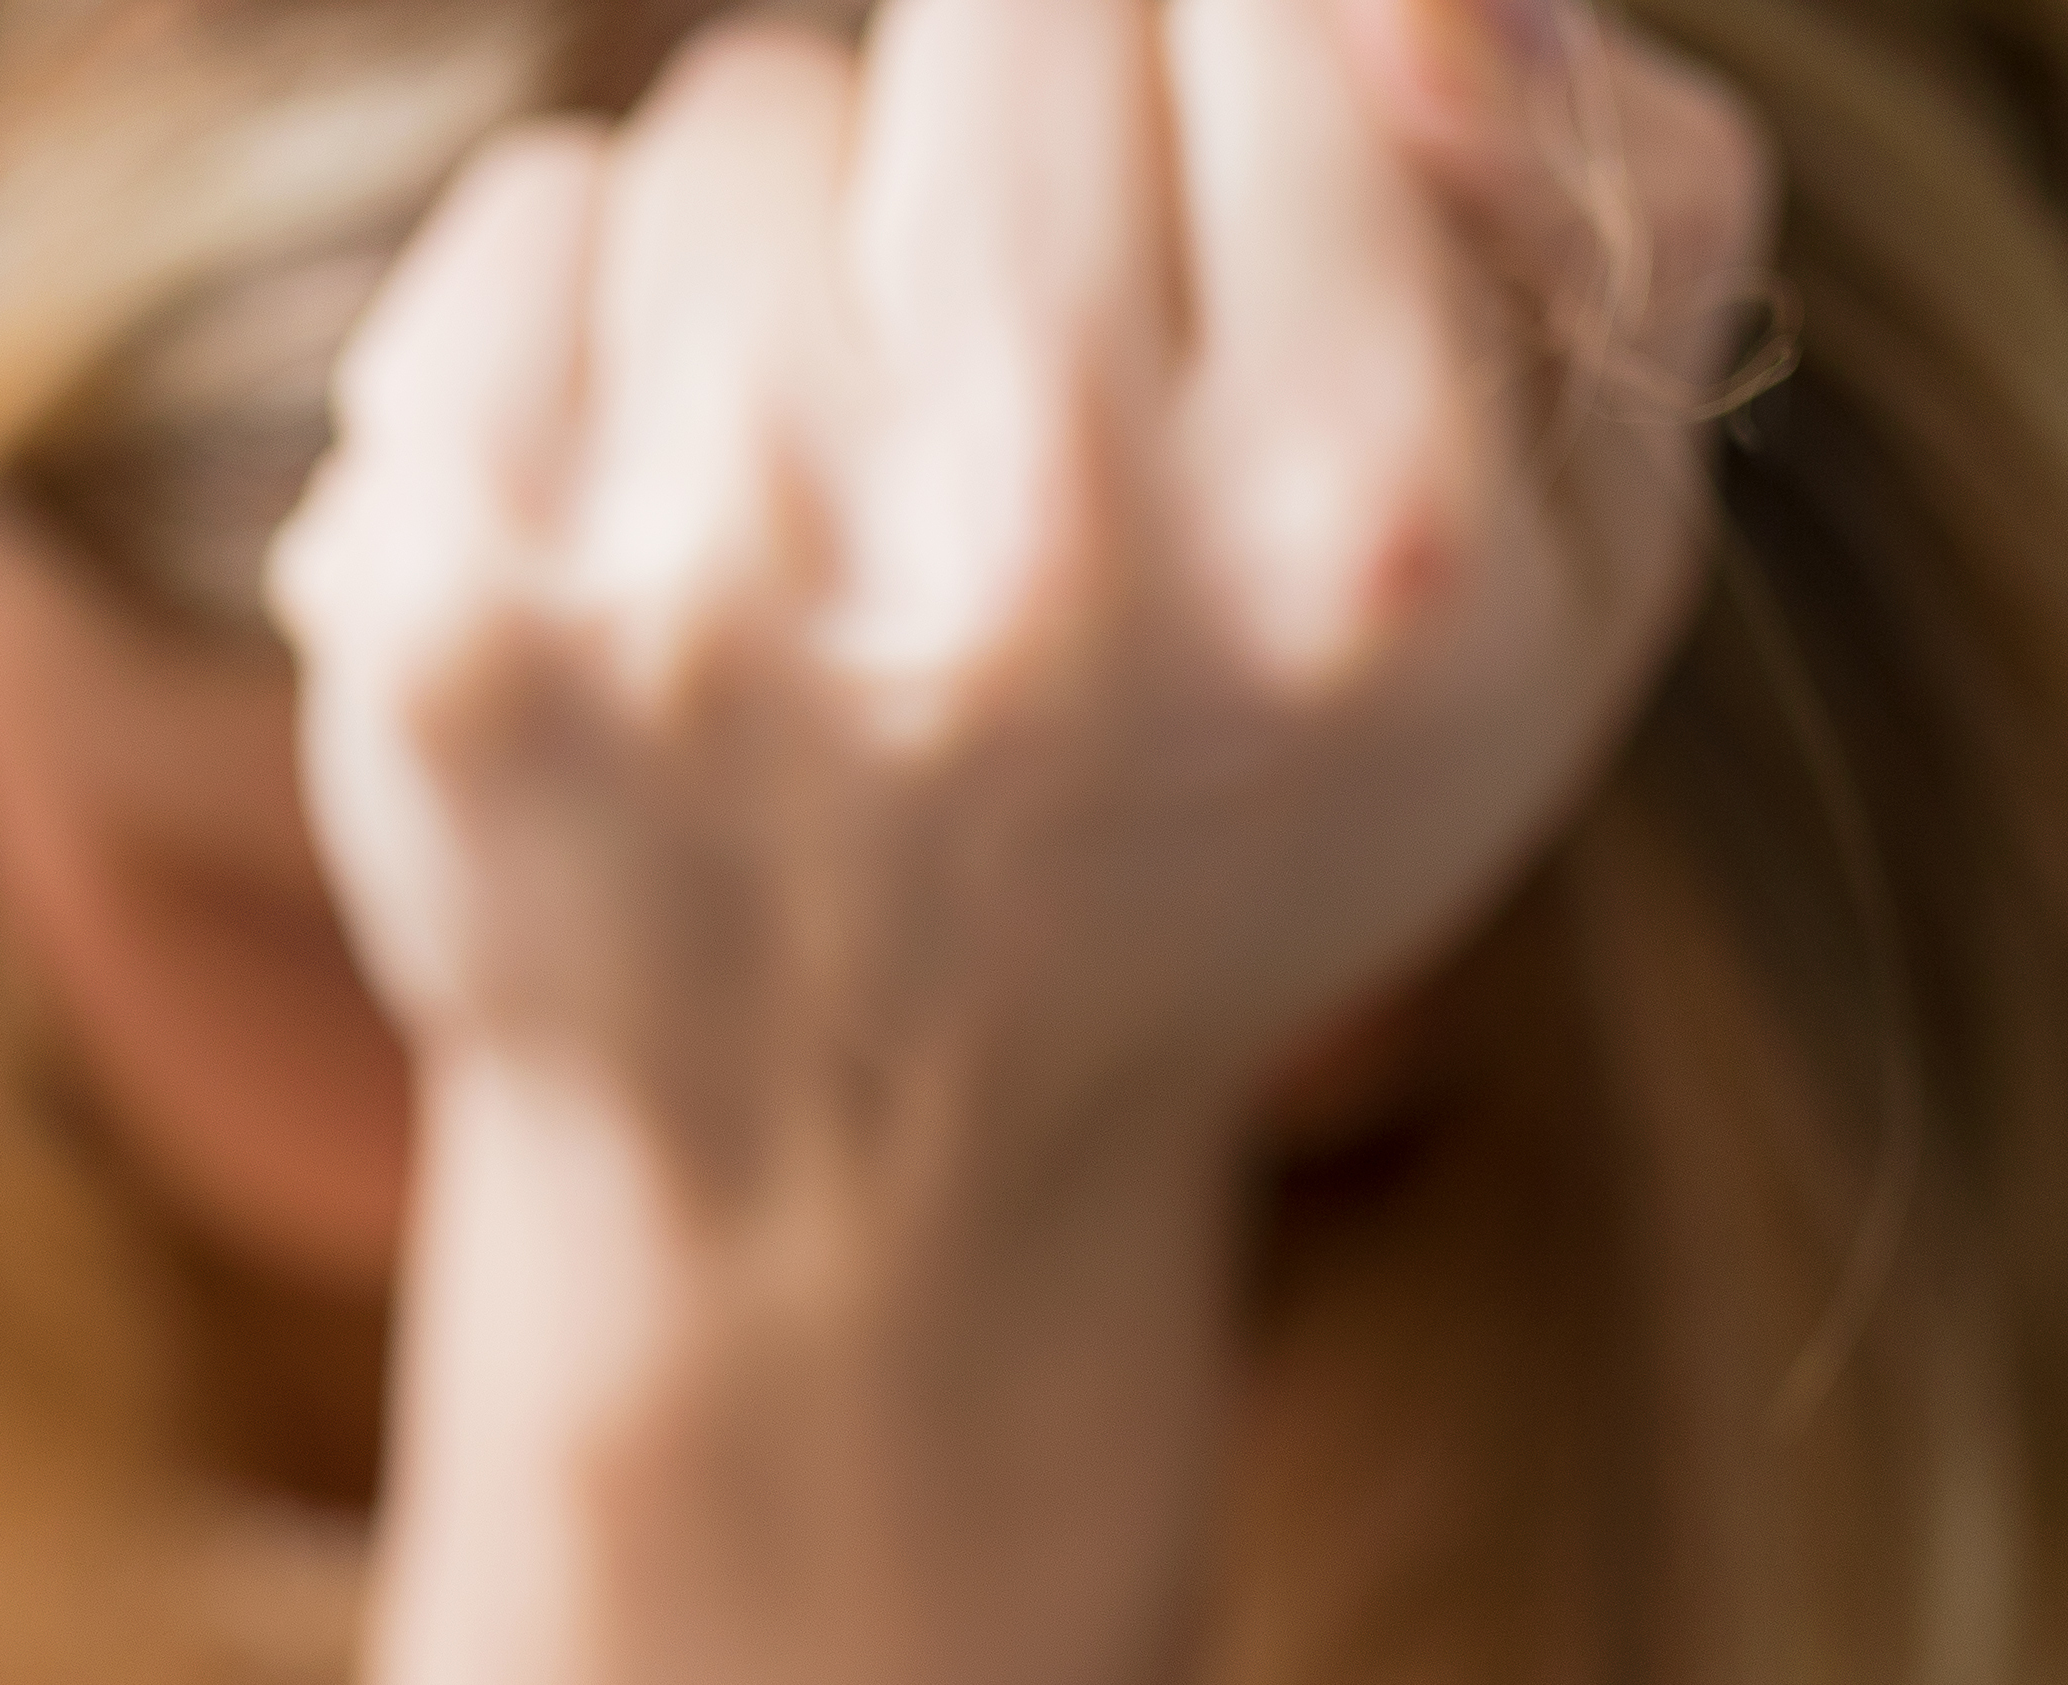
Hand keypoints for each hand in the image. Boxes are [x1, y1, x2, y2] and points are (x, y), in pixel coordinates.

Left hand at [271, 0, 1766, 1256]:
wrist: (864, 1182)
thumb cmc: (1238, 805)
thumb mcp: (1559, 569)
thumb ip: (1609, 200)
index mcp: (1365, 530)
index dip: (1231, 73)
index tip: (1201, 233)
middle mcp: (1049, 559)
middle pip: (1014, 0)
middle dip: (1013, 133)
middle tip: (1014, 376)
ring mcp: (719, 589)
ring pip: (752, 110)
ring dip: (793, 247)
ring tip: (838, 503)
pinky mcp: (458, 612)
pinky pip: (537, 211)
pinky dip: (585, 324)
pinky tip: (657, 536)